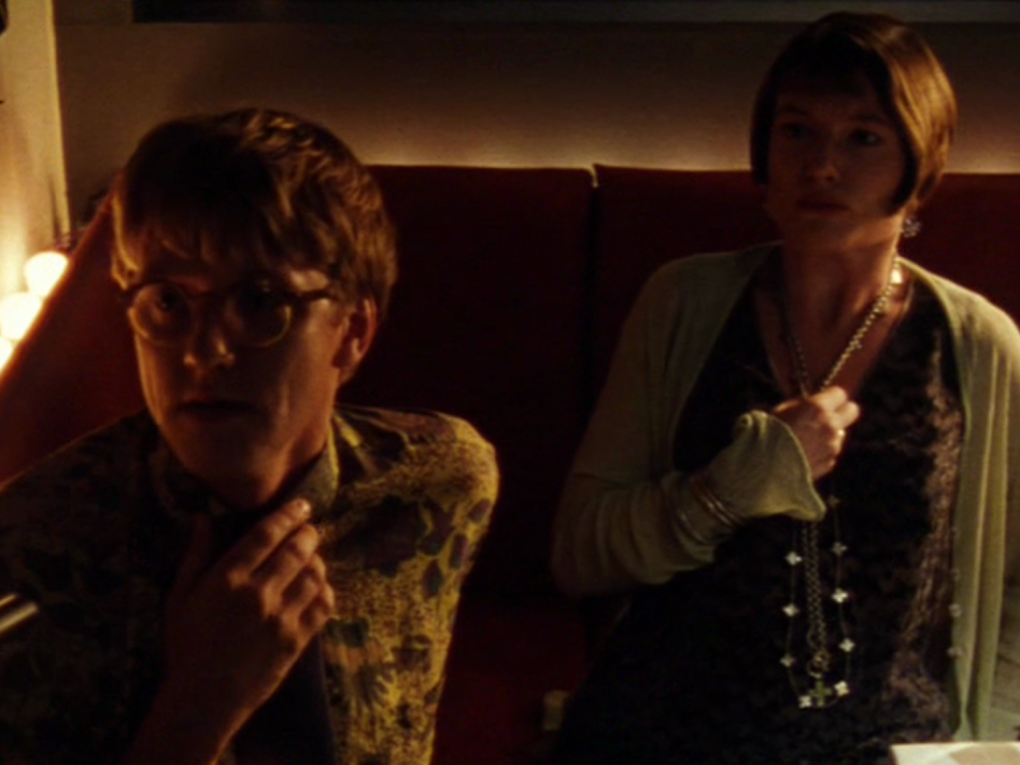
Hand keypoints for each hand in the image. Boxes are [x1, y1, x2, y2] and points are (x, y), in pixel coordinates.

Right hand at [156, 498, 335, 753]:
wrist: (203, 700)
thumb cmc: (186, 647)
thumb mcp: (179, 598)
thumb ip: (195, 555)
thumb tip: (203, 517)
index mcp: (227, 579)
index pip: (265, 534)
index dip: (287, 515)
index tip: (301, 505)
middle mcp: (258, 594)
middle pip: (296, 549)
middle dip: (308, 533)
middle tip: (310, 528)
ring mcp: (281, 618)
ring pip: (313, 575)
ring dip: (317, 560)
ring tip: (312, 557)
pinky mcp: (296, 640)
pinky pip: (322, 605)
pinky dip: (325, 590)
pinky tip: (318, 587)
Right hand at [772, 386, 859, 480]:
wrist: (766, 467)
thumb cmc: (769, 435)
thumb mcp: (781, 410)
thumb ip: (801, 405)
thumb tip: (809, 405)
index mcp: (818, 408)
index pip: (840, 393)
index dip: (831, 396)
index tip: (823, 400)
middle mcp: (831, 425)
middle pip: (852, 410)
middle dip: (842, 411)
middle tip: (828, 415)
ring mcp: (833, 445)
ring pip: (840, 434)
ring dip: (828, 434)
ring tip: (806, 440)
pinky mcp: (830, 462)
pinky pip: (831, 451)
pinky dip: (822, 451)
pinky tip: (804, 453)